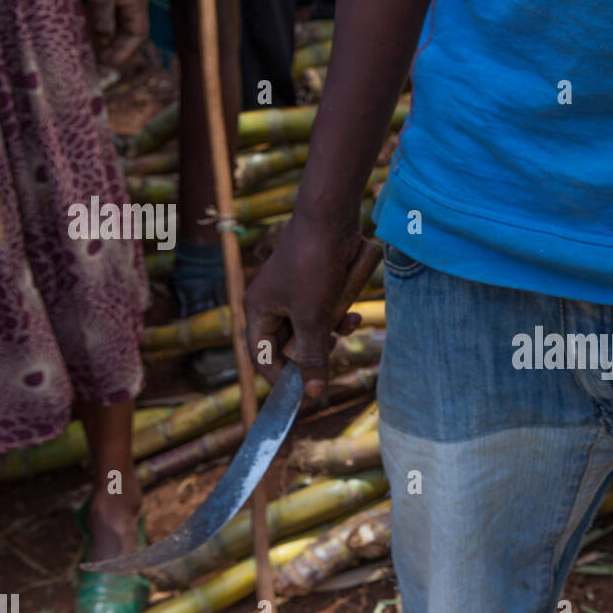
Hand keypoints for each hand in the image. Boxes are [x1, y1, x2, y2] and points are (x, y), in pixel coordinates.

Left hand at [68, 0, 148, 66]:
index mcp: (137, 4)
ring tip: (95, 54)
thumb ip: (103, 22)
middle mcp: (132, 3)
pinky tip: (90, 36)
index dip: (124, 52)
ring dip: (108, 41)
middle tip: (100, 63)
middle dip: (117, 50)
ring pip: (118, 27)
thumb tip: (103, 44)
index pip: (137, 36)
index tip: (108, 63)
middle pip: (129, 34)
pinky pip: (107, 18)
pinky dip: (100, 29)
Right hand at [243, 216, 371, 396]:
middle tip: (332, 348)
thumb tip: (313, 393)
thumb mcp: (313, 316)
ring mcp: (294, 295)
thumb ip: (313, 355)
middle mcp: (272, 304)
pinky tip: (354, 313)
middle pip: (290, 346)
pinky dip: (339, 316)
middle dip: (314, 349)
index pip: (262, 357)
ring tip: (346, 323)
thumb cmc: (312, 265)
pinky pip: (325, 313)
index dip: (282, 376)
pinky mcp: (315, 286)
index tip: (306, 391)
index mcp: (258, 311)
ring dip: (331, 331)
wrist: (331, 219)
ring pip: (312, 330)